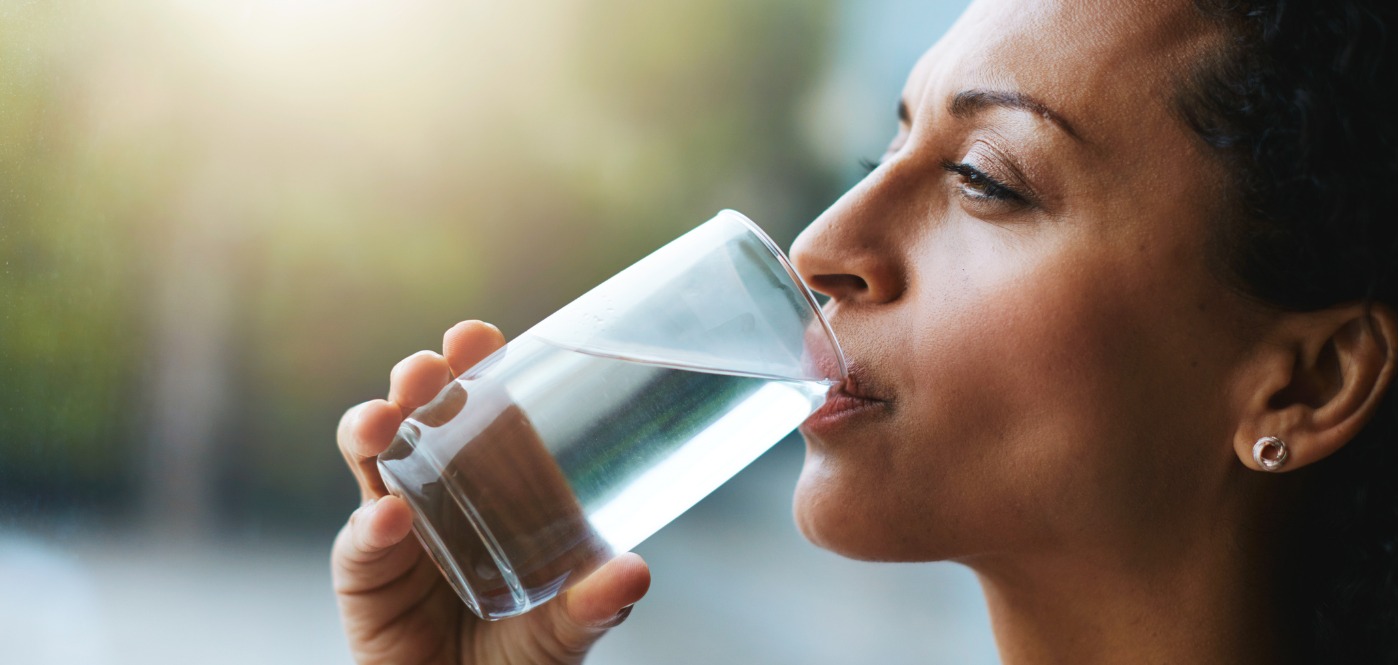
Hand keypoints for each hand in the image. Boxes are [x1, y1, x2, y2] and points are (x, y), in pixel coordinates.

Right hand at [332, 320, 650, 663]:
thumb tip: (635, 571)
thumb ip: (598, 604)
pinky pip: (359, 541)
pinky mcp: (364, 572)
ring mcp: (396, 524)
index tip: (476, 336)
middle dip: (416, 381)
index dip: (474, 364)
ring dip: (371, 429)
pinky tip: (388, 517)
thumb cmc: (526, 652)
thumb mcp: (570, 625)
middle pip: (419, 413)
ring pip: (371, 458)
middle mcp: (439, 487)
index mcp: (495, 478)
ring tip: (384, 423)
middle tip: (425, 372)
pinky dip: (369, 525)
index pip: (481, 404)